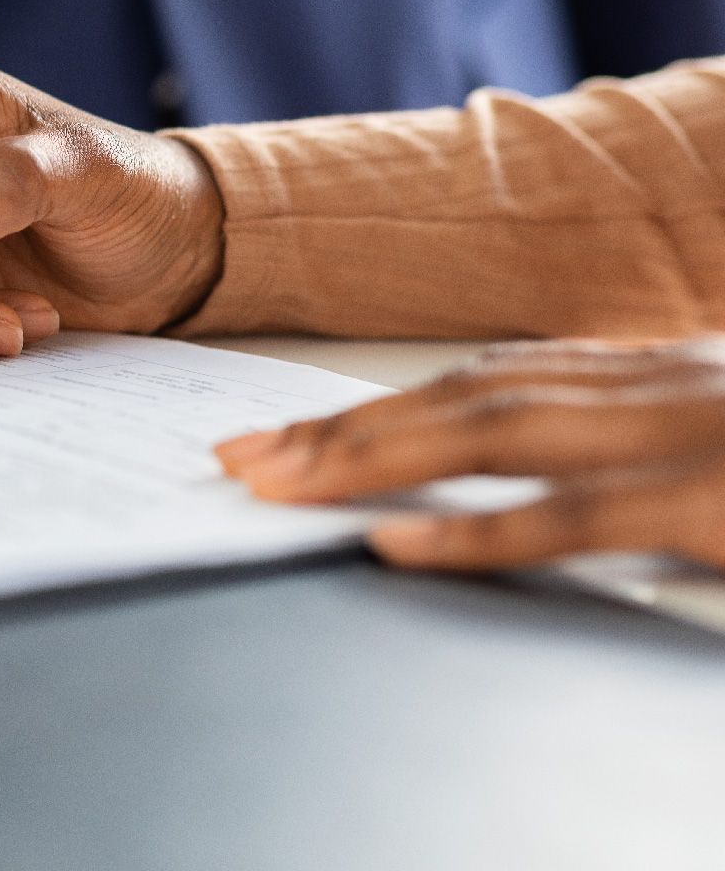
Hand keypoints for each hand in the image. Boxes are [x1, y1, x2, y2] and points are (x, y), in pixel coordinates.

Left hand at [216, 338, 724, 570]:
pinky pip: (575, 517)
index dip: (384, 406)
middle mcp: (658, 388)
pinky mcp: (715, 502)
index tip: (292, 432)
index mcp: (658, 376)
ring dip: (373, 455)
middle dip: (344, 427)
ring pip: (495, 434)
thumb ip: (639, 451)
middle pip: (466, 399)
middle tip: (243, 457)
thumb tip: (553, 478)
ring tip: (279, 482)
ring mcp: (686, 437)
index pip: (491, 382)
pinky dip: (476, 530)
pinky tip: (393, 542)